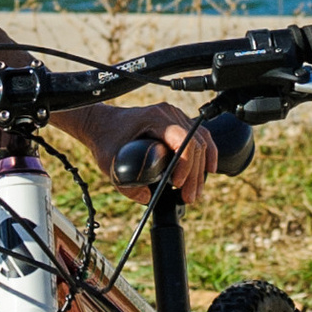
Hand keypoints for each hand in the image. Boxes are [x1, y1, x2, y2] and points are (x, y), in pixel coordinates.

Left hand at [79, 102, 216, 201]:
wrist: (102, 124)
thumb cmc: (106, 139)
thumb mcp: (109, 162)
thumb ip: (125, 184)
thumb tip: (147, 197)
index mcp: (155, 118)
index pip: (182, 140)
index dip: (185, 165)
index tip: (177, 185)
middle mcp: (169, 114)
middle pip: (195, 144)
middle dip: (194, 175)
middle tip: (189, 197)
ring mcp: (175, 117)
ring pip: (201, 142)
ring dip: (200, 170)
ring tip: (194, 192)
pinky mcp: (177, 124)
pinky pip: (200, 138)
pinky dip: (207, 155)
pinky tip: (208, 170)